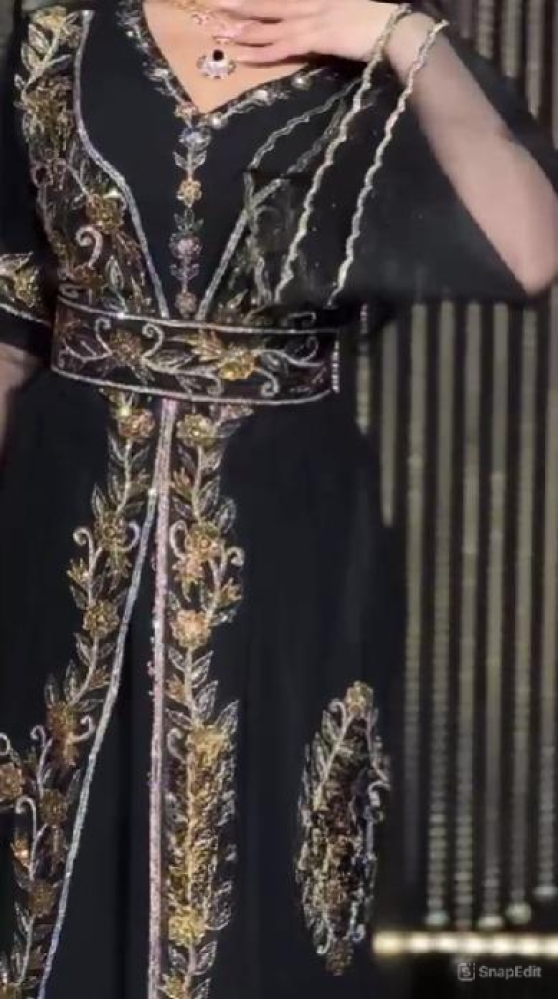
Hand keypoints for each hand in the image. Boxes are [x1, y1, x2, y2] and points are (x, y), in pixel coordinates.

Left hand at [213, 0, 403, 64]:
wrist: (393, 28)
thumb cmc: (373, 21)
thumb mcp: (343, 8)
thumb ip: (323, 12)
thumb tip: (304, 26)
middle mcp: (308, 3)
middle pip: (266, 4)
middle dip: (238, 5)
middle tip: (212, 6)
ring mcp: (310, 20)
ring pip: (269, 25)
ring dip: (243, 30)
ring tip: (219, 33)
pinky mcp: (315, 39)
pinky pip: (282, 47)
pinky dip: (261, 52)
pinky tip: (243, 55)